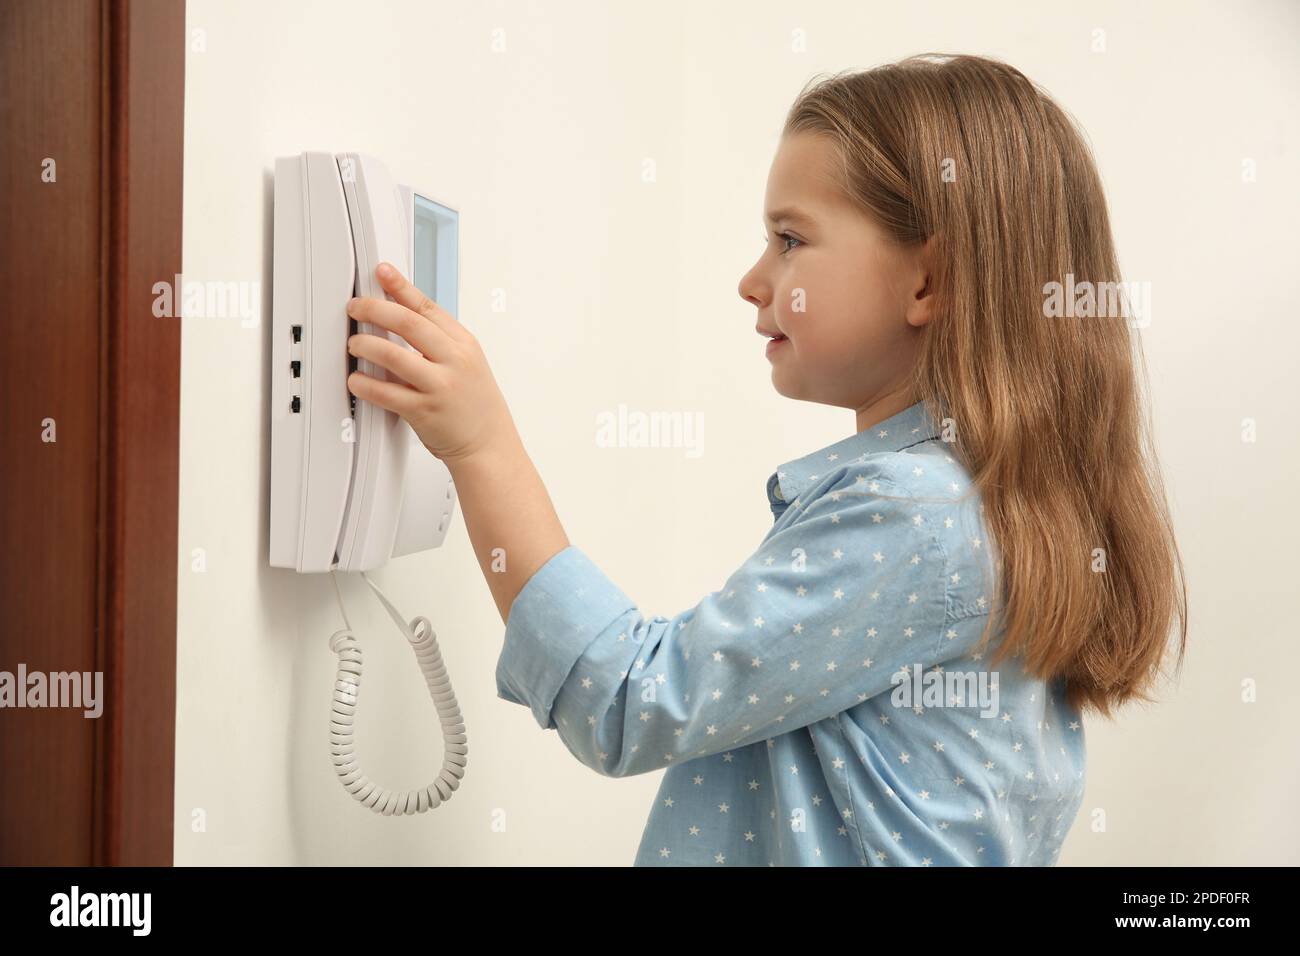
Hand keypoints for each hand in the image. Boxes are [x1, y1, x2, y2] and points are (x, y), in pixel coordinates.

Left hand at [345, 262, 516, 465]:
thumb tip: (402, 317)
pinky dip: (364, 383)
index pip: (428, 307)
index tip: (382, 272)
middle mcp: (454, 361)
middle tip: (355, 308)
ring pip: (391, 354)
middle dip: (374, 310)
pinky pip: (385, 392)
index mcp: (464, 345)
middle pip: (407, 323)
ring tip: (354, 344)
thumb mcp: (468, 363)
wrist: (489, 445)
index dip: (401, 286)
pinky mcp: (423, 412)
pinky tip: (356, 379)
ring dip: (364, 344)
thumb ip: (439, 342)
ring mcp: (439, 386)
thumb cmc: (475, 406)